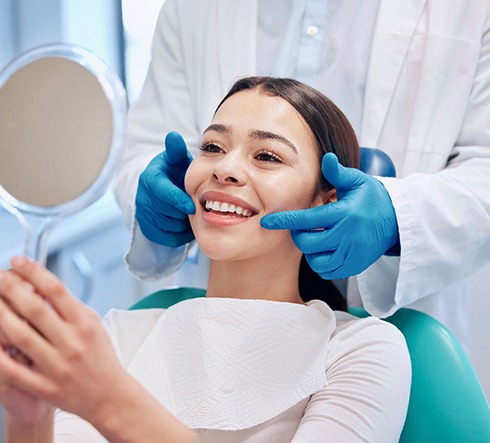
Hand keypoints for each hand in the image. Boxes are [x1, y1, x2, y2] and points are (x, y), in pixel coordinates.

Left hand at [0, 257, 129, 424]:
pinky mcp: (45, 386)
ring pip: (20, 336)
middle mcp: (71, 342)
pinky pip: (13, 370)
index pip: (56, 290)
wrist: (109, 395)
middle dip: (11, 288)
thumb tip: (42, 285)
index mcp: (84, 323)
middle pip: (35, 309)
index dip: (34, 272)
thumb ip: (70, 306)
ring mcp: (57, 365)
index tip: (18, 261)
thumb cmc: (100, 356)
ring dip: (0, 315)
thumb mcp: (93, 324)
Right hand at [136, 131, 195, 246]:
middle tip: (196, 207)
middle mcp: (143, 198)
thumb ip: (176, 150)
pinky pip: (168, 239)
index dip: (178, 200)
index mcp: (150, 179)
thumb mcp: (176, 160)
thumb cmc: (174, 172)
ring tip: (190, 213)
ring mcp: (143, 215)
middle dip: (184, 212)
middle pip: (168, 213)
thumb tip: (173, 136)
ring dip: (184, 223)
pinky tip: (186, 224)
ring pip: (169, 227)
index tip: (192, 206)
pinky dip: (181, 235)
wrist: (163, 189)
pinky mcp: (147, 229)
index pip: (162, 193)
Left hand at [261, 153, 399, 278]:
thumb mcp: (358, 181)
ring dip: (310, 250)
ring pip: (316, 260)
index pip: (307, 220)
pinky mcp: (355, 266)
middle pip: (308, 243)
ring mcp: (352, 254)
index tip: (267, 222)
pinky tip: (325, 250)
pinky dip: (321, 263)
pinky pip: (328, 271)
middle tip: (304, 227)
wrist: (398, 221)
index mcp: (345, 214)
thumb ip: (338, 173)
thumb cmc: (373, 198)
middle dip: (299, 235)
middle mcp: (348, 236)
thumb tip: (326, 158)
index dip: (284, 221)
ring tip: (317, 237)